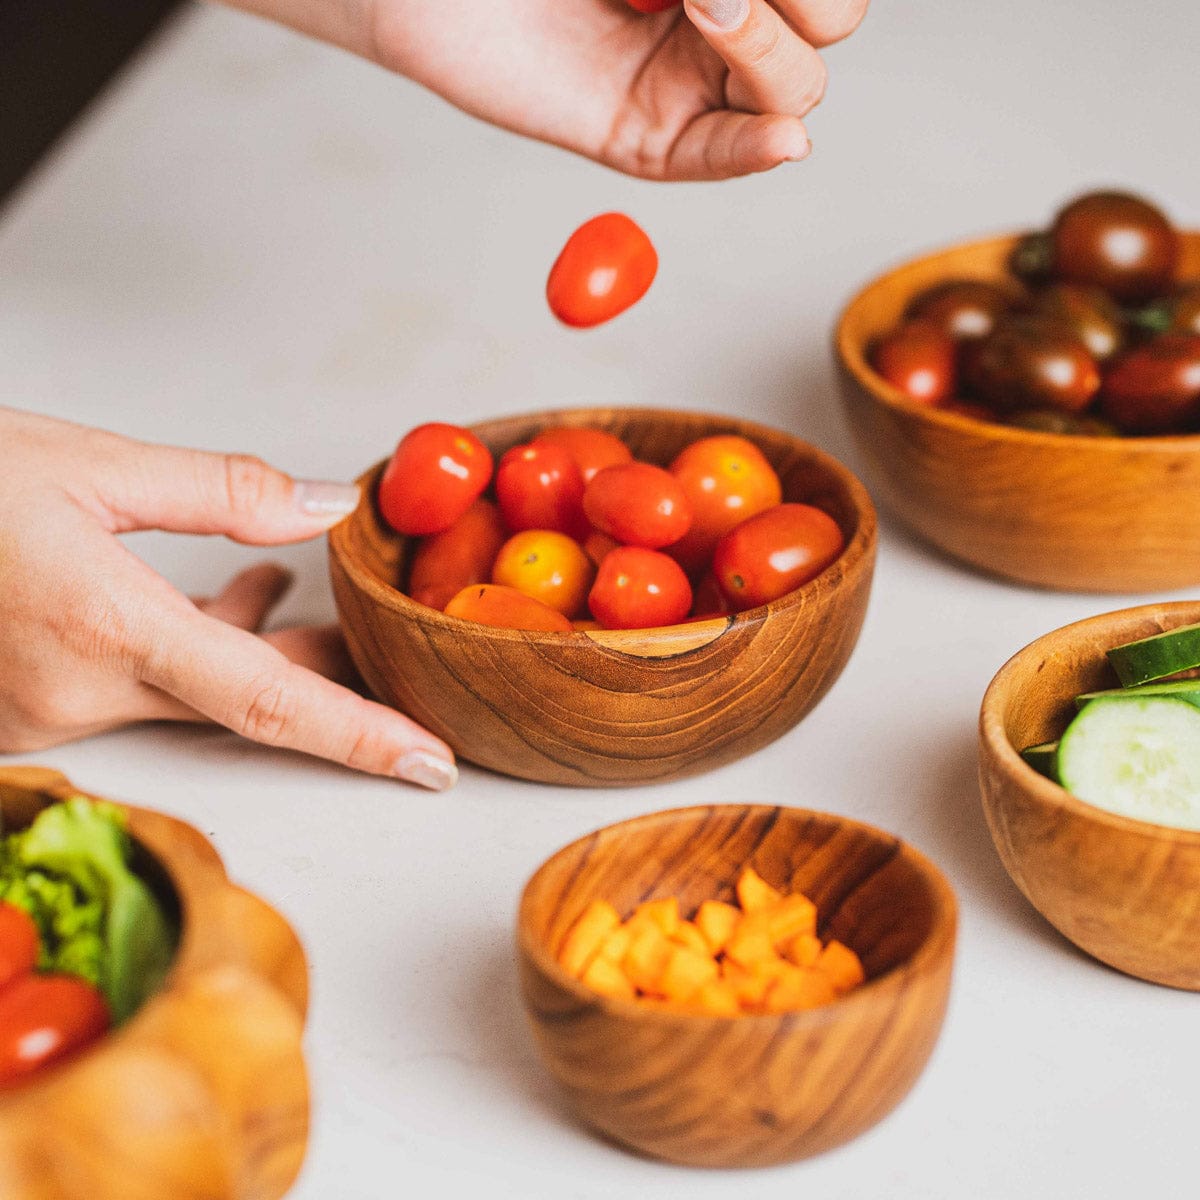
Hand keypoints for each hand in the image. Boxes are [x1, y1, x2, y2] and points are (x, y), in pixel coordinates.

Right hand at [0, 408, 456, 790]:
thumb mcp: (88, 466)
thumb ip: (221, 491)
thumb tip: (323, 504)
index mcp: (102, 628)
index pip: (265, 703)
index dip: (358, 738)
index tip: (431, 769)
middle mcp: (75, 693)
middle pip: (242, 701)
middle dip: (319, 676)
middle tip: (375, 645)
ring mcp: (47, 713)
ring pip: (193, 693)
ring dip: (254, 650)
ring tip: (289, 601)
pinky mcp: (30, 710)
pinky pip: (145, 689)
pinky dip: (194, 650)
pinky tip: (228, 601)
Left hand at [218, 0, 868, 180]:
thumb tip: (738, 0)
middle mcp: (722, 25)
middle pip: (827, 31)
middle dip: (801, 0)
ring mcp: (685, 83)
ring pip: (791, 95)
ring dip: (768, 46)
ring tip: (702, 1)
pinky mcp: (641, 139)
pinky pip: (714, 156)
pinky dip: (752, 150)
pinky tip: (781, 141)